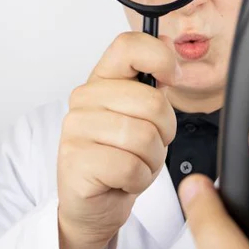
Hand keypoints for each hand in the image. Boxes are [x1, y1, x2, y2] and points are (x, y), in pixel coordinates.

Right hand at [58, 32, 178, 248]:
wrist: (94, 203)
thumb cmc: (120, 156)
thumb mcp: (140, 114)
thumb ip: (153, 82)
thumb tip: (166, 46)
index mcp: (102, 79)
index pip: (128, 46)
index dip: (160, 58)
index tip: (172, 78)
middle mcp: (84, 99)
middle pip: (151, 102)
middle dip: (165, 132)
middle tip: (149, 146)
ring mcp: (76, 129)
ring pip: (145, 137)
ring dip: (152, 159)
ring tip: (135, 163)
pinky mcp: (76, 161)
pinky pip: (131, 167)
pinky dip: (139, 179)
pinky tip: (124, 180)